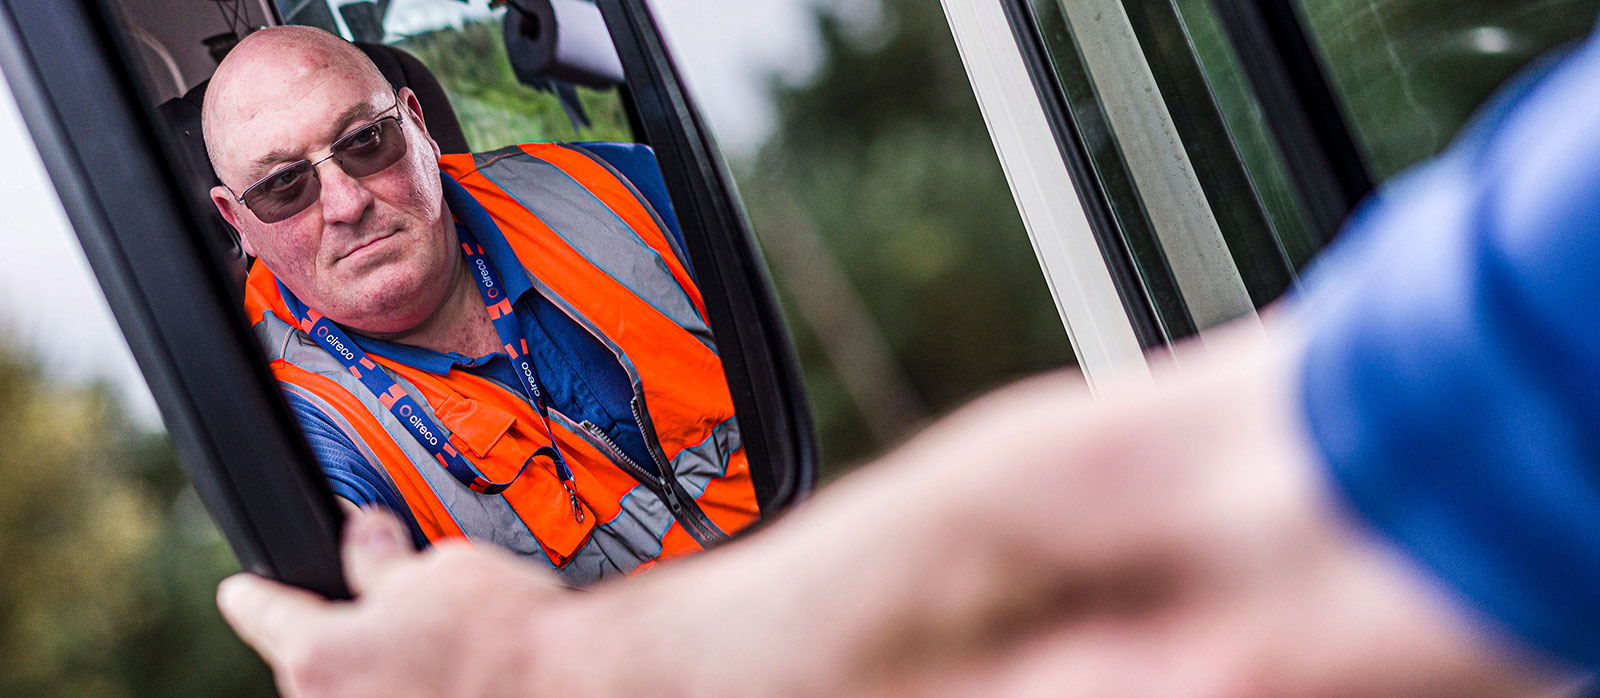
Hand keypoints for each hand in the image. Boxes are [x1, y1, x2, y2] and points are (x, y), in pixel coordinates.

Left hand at [217, 509, 571, 697]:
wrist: (570, 680)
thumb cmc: (506, 635)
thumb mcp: (439, 568)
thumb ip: (383, 560)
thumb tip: (365, 536)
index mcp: (320, 655)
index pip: (264, 611)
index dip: (256, 590)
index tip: (241, 589)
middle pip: (312, 658)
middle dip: (344, 628)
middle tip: (388, 604)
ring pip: (355, 692)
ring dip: (380, 669)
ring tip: (439, 644)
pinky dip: (413, 692)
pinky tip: (452, 677)